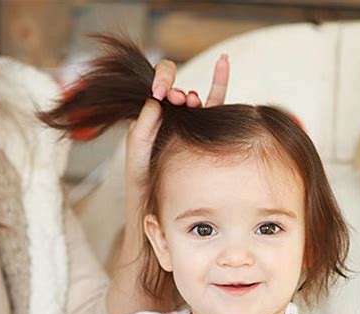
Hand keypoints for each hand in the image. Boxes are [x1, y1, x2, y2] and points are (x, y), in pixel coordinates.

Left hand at [125, 53, 229, 184]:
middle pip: (174, 87)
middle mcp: (168, 117)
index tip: (161, 93)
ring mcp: (187, 123)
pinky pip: (214, 104)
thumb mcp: (136, 154)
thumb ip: (141, 129)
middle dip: (176, 88)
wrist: (159, 205)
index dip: (160, 81)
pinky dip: (219, 81)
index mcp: (149, 118)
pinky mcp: (205, 131)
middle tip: (178, 100)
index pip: (154, 87)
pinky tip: (223, 62)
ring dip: (193, 96)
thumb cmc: (144, 181)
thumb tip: (156, 99)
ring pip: (195, 98)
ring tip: (191, 103)